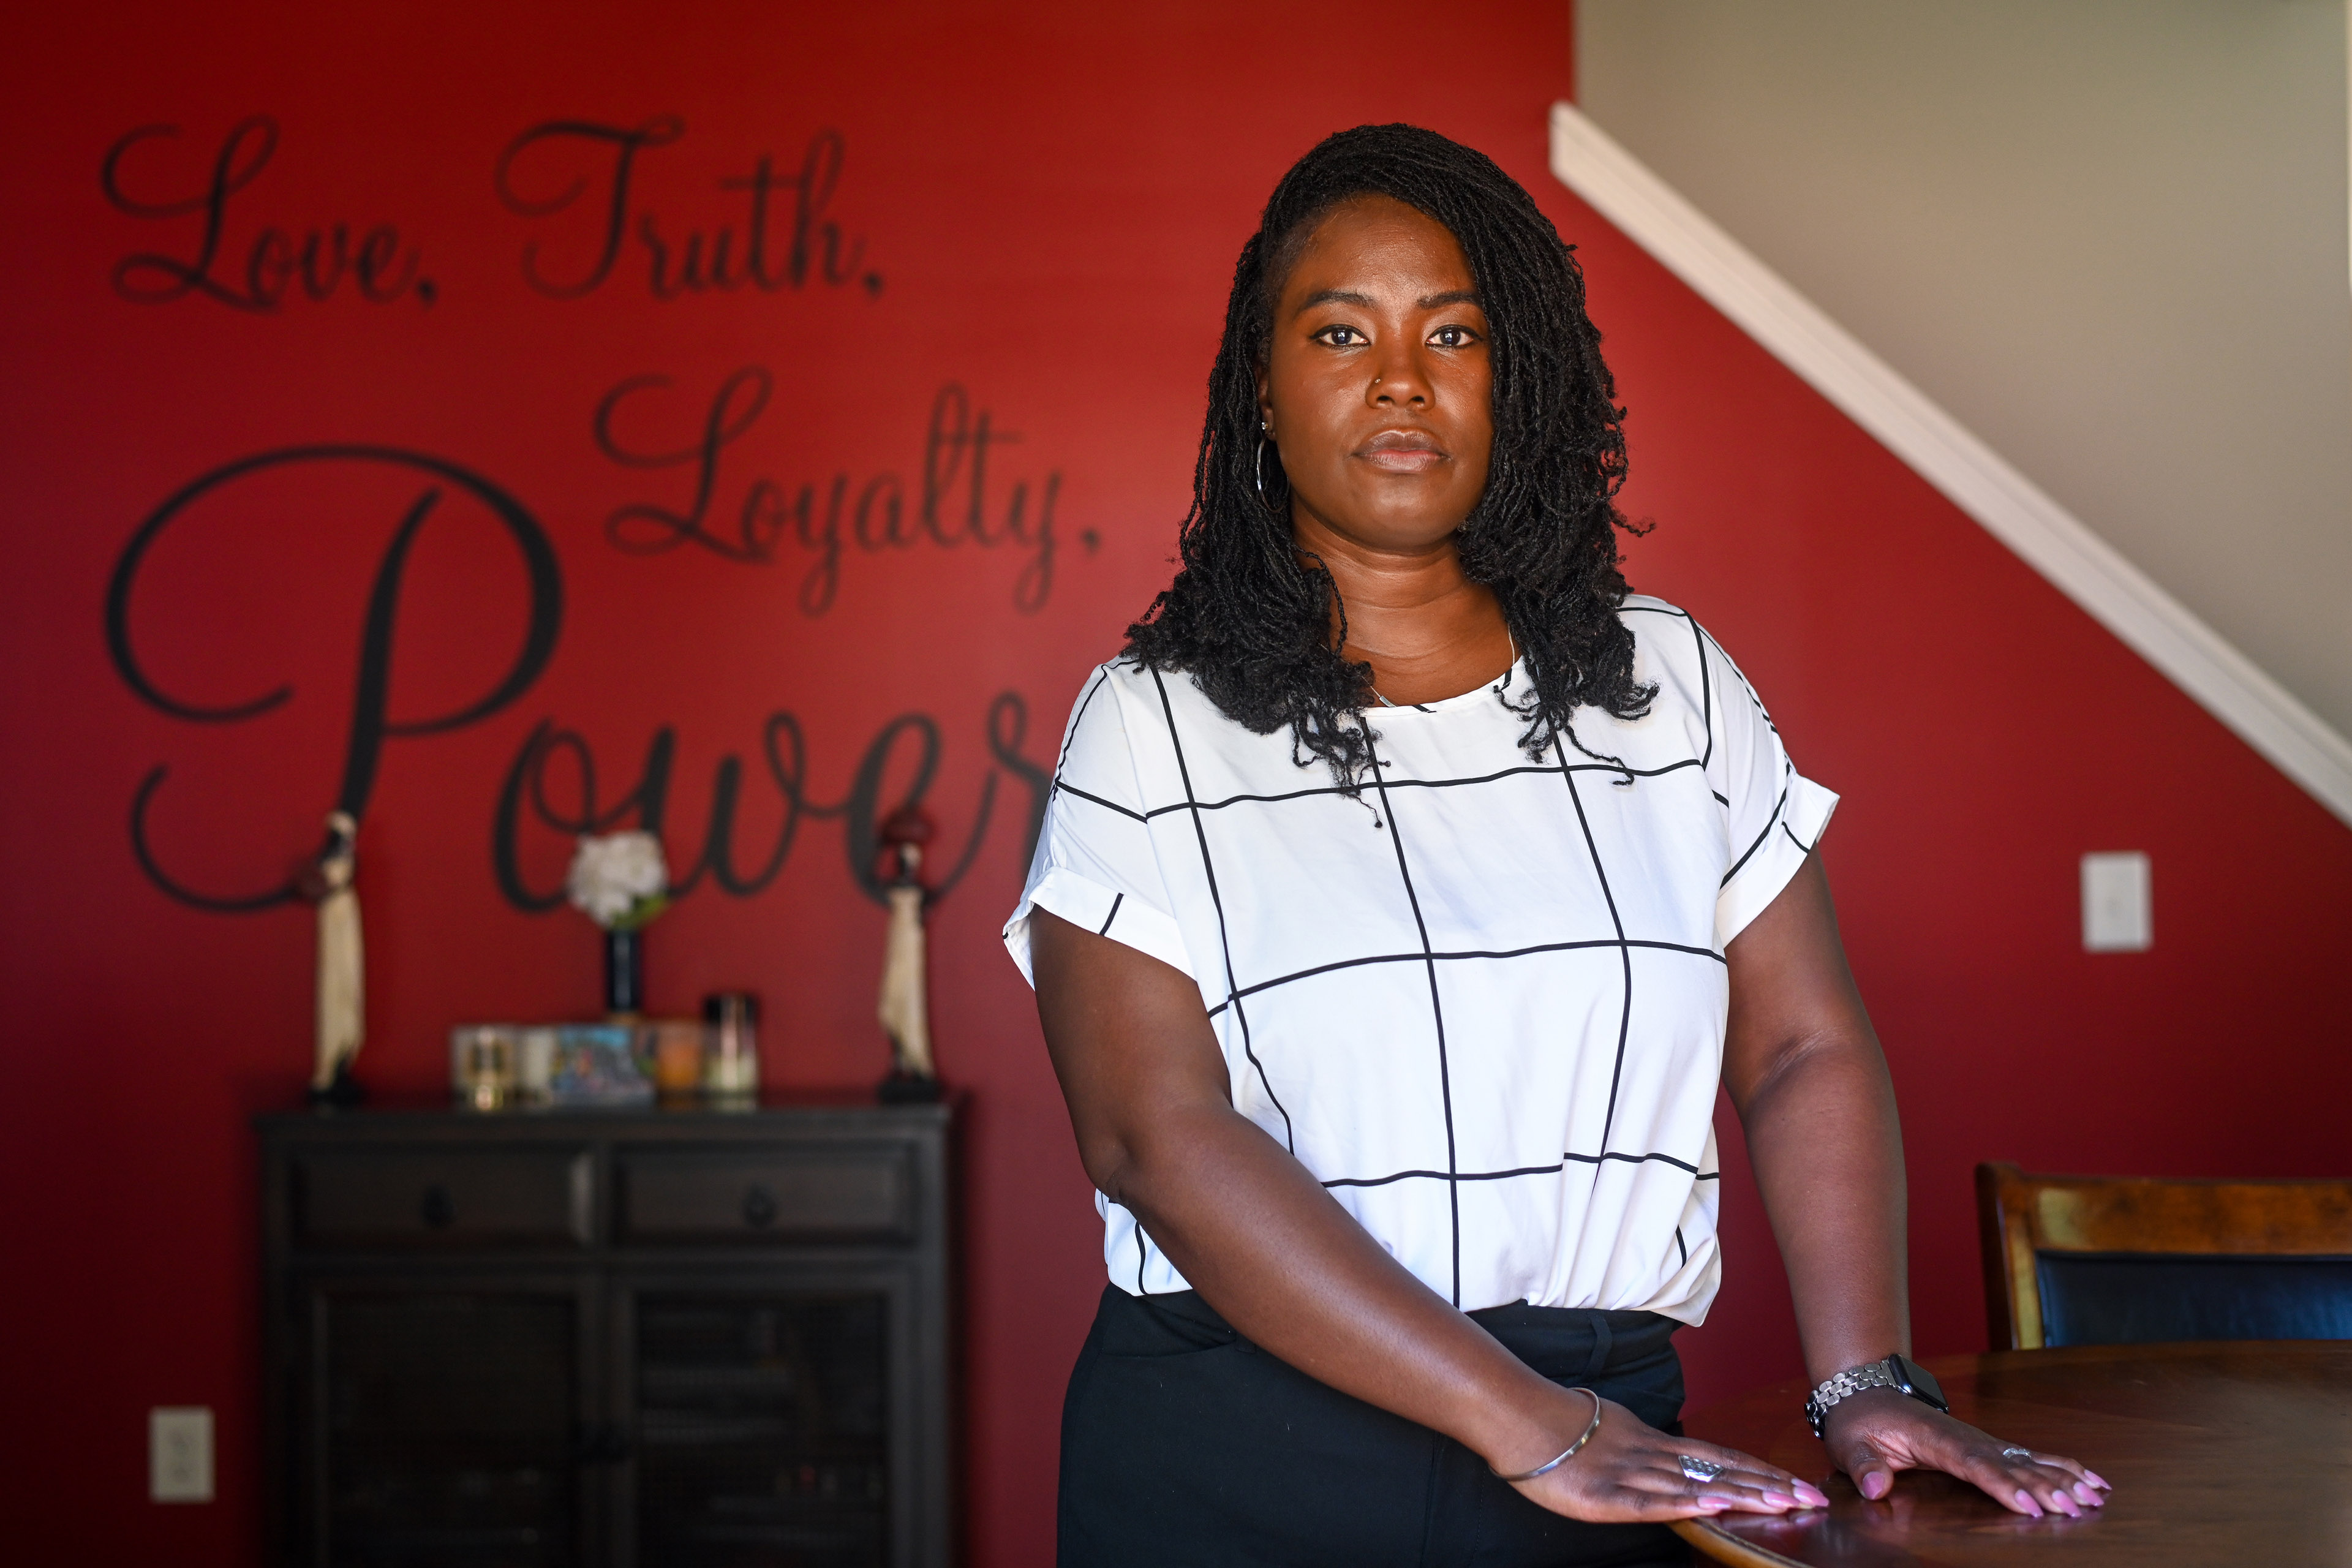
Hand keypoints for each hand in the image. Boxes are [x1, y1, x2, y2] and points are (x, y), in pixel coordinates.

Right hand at [1502, 1389, 1831, 1523]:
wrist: (1517, 1416)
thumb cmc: (1557, 1427)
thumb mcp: (1611, 1432)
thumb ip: (1643, 1450)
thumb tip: (1672, 1462)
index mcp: (1653, 1442)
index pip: (1719, 1457)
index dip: (1760, 1471)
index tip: (1798, 1484)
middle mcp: (1652, 1456)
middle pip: (1720, 1472)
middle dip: (1768, 1487)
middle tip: (1814, 1500)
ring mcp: (1631, 1475)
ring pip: (1695, 1485)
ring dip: (1742, 1496)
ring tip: (1783, 1505)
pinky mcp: (1605, 1496)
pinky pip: (1650, 1502)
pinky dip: (1685, 1505)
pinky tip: (1714, 1509)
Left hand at [1822, 1387, 2111, 1517]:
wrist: (1866, 1394)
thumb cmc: (1859, 1422)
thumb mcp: (1850, 1442)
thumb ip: (1863, 1464)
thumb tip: (1875, 1485)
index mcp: (1935, 1438)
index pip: (1973, 1463)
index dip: (2002, 1484)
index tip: (2029, 1504)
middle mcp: (1967, 1437)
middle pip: (2011, 1463)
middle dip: (2045, 1486)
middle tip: (2076, 1508)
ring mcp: (1982, 1441)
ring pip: (2029, 1459)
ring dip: (2063, 1478)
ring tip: (2096, 1497)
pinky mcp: (1989, 1448)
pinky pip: (2032, 1457)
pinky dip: (2064, 1469)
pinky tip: (2093, 1483)